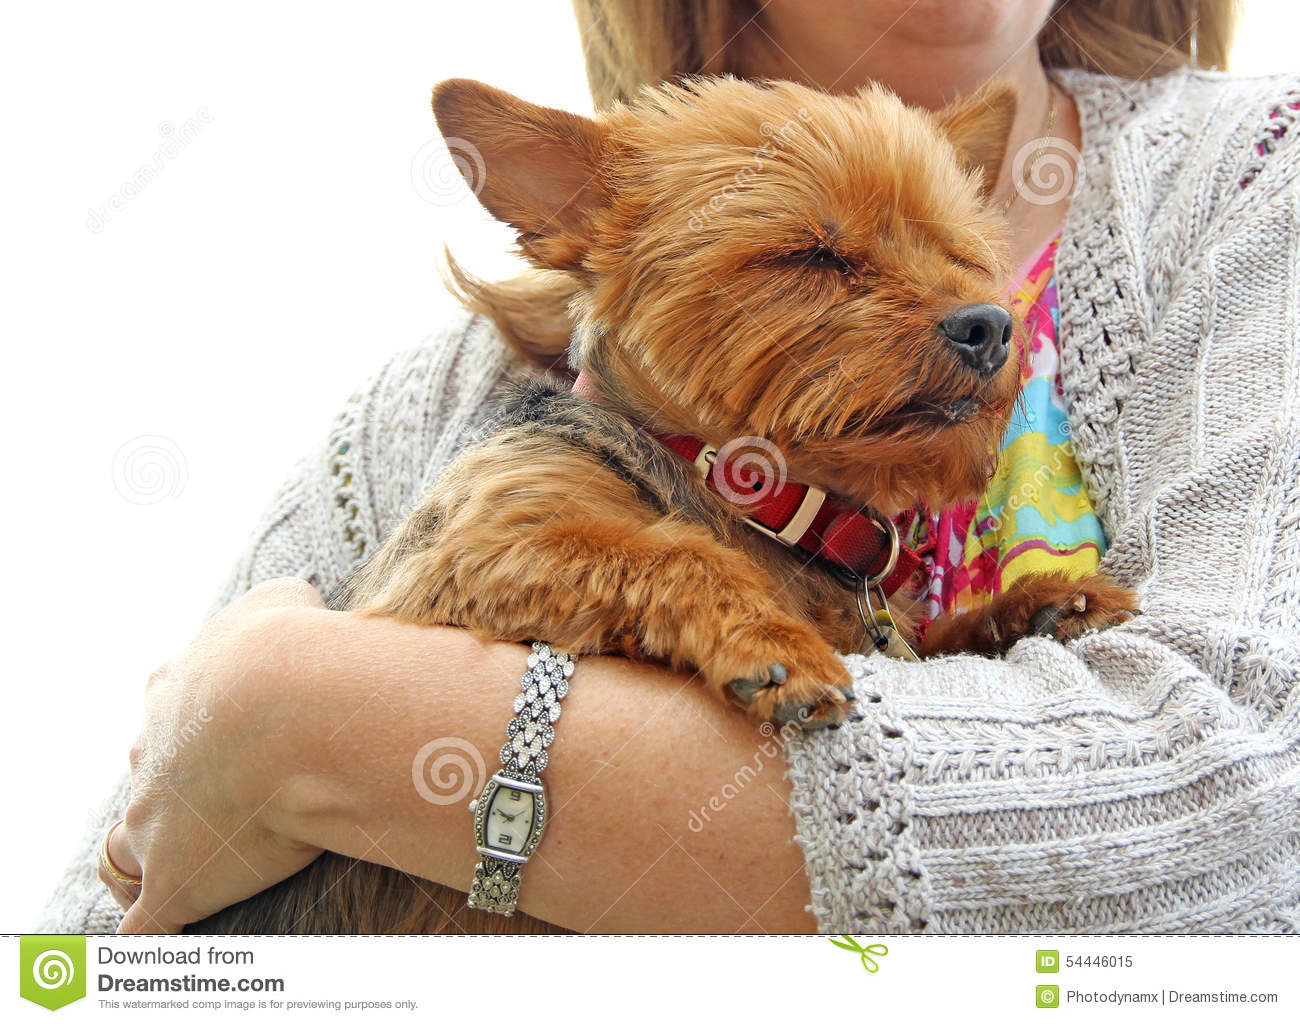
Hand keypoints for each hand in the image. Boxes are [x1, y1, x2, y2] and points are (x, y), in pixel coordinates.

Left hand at [108, 578, 328, 932]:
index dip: (193, 718)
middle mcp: (150, 757)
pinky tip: (176, 928)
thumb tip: (299, 600)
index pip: (167, 705)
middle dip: (172, 787)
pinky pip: (146, 922)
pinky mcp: (173, 883)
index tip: (228, 725)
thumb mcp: (284, 601)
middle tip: (222, 794)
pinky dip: (155, 927)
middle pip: (144, 775)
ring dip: (148, 857)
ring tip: (180, 868)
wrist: (289, 708)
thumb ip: (282, 603)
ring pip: (125, 849)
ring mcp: (154, 823)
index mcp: (175, 692)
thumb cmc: (291, 651)